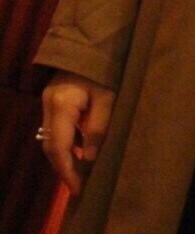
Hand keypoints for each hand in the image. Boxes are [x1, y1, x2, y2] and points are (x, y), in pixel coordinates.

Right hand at [39, 73, 116, 196]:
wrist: (93, 45)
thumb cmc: (105, 71)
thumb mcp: (108, 99)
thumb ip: (97, 128)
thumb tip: (88, 158)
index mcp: (61, 105)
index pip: (58, 147)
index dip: (66, 171)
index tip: (77, 189)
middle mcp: (48, 105)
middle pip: (50, 146)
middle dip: (63, 168)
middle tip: (79, 187)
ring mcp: (48, 103)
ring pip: (50, 139)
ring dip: (64, 157)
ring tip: (81, 174)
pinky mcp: (54, 101)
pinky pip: (56, 129)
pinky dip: (66, 144)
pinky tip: (80, 152)